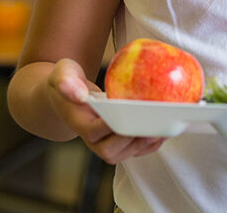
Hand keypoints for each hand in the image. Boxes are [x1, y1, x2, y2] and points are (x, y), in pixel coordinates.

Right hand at [46, 58, 165, 163]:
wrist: (66, 96)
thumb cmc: (66, 81)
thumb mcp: (62, 73)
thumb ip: (66, 81)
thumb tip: (79, 93)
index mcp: (78, 121)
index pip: (94, 131)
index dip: (112, 127)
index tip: (129, 116)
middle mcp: (91, 138)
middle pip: (111, 149)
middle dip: (133, 140)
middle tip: (152, 126)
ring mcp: (103, 142)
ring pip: (125, 152)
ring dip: (145, 143)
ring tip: (163, 128)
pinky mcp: (117, 142)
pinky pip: (134, 149)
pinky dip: (150, 143)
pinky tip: (163, 131)